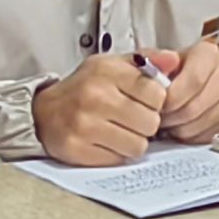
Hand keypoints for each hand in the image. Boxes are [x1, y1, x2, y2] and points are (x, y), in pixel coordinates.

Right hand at [31, 55, 168, 166]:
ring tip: (122, 130)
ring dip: (134, 140)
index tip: (148, 101)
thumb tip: (174, 62)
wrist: (44, 111)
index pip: (157, 93)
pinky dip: (117, 153)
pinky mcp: (76, 150)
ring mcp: (84, 125)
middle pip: (150, 122)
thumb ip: (148, 59)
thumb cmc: (86, 86)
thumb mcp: (114, 64)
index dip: (158, 100)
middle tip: (135, 118)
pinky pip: (117, 159)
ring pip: (137, 145)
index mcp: (108, 71)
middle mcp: (95, 97)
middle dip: (147, 122)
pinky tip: (107, 141)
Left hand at [153, 42, 218, 143]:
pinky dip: (187, 136)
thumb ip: (154, 62)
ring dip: (176, 128)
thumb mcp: (164, 61)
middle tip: (157, 116)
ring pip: (196, 125)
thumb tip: (148, 67)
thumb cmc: (179, 71)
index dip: (170, 98)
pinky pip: (203, 138)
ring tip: (168, 120)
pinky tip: (181, 125)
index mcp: (208, 54)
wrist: (205, 82)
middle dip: (169, 117)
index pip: (194, 80)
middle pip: (193, 107)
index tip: (156, 104)